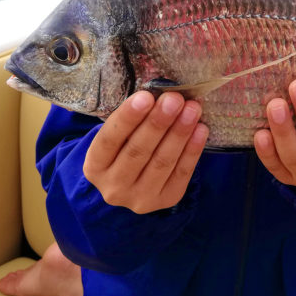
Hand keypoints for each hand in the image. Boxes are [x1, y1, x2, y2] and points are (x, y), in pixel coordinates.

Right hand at [83, 91, 208, 213]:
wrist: (133, 182)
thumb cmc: (125, 147)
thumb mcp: (119, 136)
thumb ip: (133, 119)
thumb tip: (160, 95)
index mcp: (95, 166)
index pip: (109, 140)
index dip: (127, 118)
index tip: (146, 96)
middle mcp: (113, 186)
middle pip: (137, 151)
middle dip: (158, 122)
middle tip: (174, 99)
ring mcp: (140, 197)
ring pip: (162, 162)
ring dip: (179, 133)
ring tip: (192, 109)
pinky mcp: (166, 200)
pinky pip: (181, 173)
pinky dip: (192, 150)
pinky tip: (200, 129)